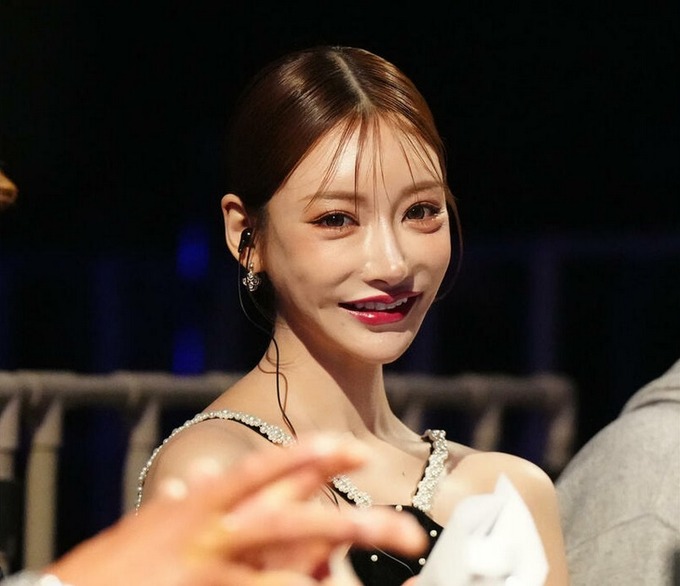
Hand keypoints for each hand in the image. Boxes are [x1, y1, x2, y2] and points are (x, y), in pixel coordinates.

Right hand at [44, 434, 426, 585]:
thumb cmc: (120, 560)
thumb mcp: (155, 521)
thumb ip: (185, 499)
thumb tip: (199, 479)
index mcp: (206, 502)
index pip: (268, 467)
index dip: (312, 456)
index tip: (354, 452)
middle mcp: (214, 529)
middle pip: (295, 515)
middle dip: (353, 523)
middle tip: (406, 533)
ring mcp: (210, 565)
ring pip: (288, 564)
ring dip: (334, 568)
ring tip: (371, 576)